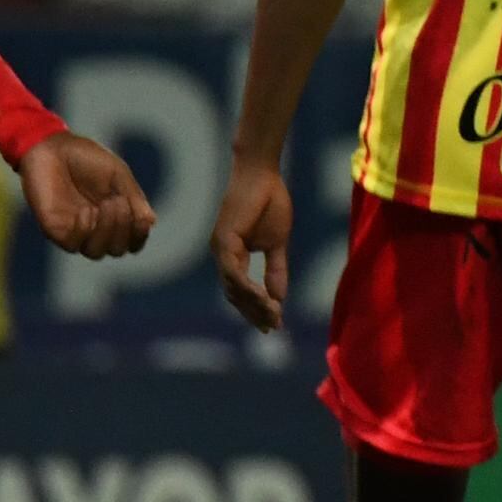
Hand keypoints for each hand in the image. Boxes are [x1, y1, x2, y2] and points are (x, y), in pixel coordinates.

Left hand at [20, 130, 155, 260]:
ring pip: (96, 252)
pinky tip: (86, 210)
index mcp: (114, 216)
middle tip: (119, 202)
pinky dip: (84, 231)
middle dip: (124, 230)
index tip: (142, 219)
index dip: (140, 236)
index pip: (132, 241)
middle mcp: (96, 227)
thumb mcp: (118, 175)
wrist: (51, 147)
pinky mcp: (54, 228)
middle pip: (117, 249)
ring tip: (107, 204)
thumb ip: (133, 198)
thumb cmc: (86, 158)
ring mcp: (75, 229)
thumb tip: (150, 222)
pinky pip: (72, 245)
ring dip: (107, 232)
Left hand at [211, 157, 295, 332]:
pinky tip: (264, 298)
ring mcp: (221, 249)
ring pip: (233, 287)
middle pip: (235, 295)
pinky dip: (248, 287)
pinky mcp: (224, 240)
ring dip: (253, 304)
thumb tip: (280, 297)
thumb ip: (276, 270)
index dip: (256, 309)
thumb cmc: (270, 202)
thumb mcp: (278, 243)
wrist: (262, 175)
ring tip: (274, 315)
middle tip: (273, 327)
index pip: (241, 291)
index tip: (275, 324)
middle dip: (254, 313)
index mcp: (233, 256)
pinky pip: (234, 271)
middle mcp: (223, 256)